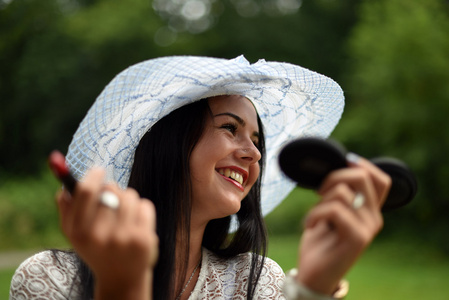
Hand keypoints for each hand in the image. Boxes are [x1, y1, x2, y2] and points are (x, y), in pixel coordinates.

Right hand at [56, 168, 158, 299]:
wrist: (122, 278)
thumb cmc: (98, 249)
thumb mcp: (76, 235)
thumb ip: (67, 210)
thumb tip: (65, 187)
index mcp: (79, 232)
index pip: (86, 191)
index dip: (93, 176)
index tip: (99, 170)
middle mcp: (99, 235)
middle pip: (110, 189)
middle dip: (113, 189)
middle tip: (113, 200)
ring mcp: (123, 237)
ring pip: (129, 195)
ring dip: (128, 199)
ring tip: (125, 216)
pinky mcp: (143, 238)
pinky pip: (145, 205)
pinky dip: (142, 210)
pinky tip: (137, 224)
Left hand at [296, 155, 390, 294]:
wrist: (315, 275)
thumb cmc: (320, 241)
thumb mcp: (330, 212)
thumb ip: (340, 194)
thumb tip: (339, 167)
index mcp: (369, 210)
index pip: (381, 179)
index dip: (362, 164)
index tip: (341, 165)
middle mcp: (374, 218)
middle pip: (361, 176)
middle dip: (333, 177)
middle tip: (318, 193)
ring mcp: (368, 228)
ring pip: (342, 192)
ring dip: (319, 202)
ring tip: (313, 217)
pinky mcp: (357, 238)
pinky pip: (334, 210)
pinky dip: (314, 214)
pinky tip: (309, 226)